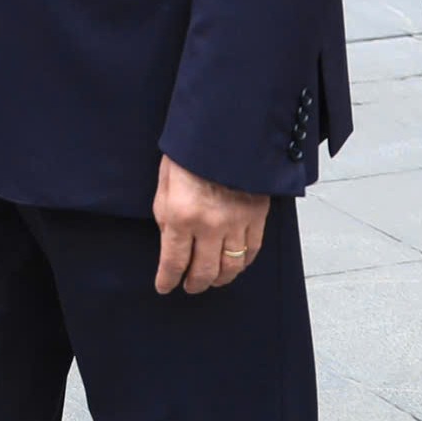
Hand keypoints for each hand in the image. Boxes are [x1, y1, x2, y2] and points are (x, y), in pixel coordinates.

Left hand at [152, 155, 268, 294]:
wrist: (223, 134)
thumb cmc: (187, 156)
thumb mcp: (164, 185)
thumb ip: (166, 216)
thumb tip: (171, 241)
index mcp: (181, 216)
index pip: (174, 261)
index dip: (168, 279)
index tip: (164, 287)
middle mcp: (210, 225)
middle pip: (204, 270)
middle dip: (194, 284)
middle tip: (188, 287)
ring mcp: (237, 223)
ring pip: (231, 265)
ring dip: (219, 278)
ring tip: (210, 280)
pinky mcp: (257, 217)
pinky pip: (252, 250)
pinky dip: (243, 263)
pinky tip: (234, 265)